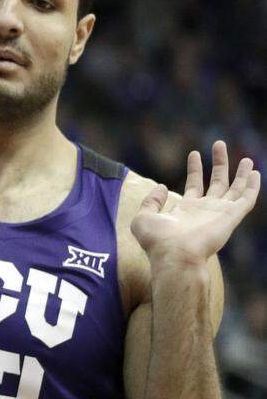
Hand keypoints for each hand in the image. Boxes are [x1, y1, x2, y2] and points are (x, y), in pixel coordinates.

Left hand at [131, 141, 260, 266]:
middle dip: (219, 163)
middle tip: (219, 144)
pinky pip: (246, 199)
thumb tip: (161, 186)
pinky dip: (252, 186)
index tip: (194, 153)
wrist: (174, 255)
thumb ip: (151, 201)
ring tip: (246, 158)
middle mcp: (206, 211)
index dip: (195, 168)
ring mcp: (220, 213)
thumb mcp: (144, 217)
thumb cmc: (157, 241)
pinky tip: (254, 172)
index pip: (194, 185)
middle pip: (217, 182)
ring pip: (235, 189)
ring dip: (241, 173)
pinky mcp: (232, 216)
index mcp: (187, 210)